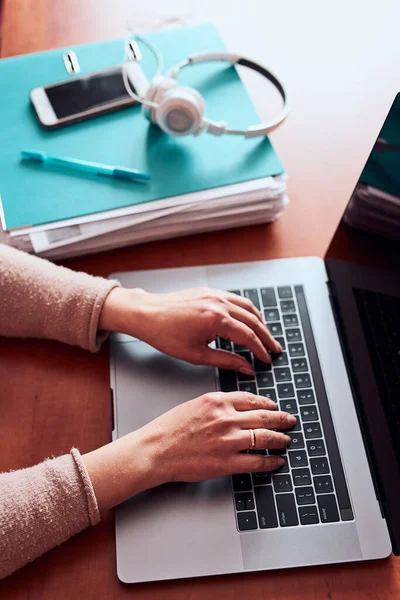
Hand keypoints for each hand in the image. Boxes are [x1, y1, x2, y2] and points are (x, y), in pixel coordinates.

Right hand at [82, 392, 295, 510]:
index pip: (252, 399)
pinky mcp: (227, 462)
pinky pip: (257, 461)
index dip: (268, 403)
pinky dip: (271, 462)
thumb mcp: (193, 405)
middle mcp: (226, 418)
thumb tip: (233, 408)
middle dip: (281, 419)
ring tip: (286, 440)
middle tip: (290, 421)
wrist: (156, 450)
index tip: (274, 406)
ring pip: (265, 438)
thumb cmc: (168, 429)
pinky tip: (276, 461)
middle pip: (264, 416)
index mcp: (217, 401)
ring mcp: (228, 440)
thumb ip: (216, 405)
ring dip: (280, 439)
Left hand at [99, 286, 281, 374]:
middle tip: (275, 349)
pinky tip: (249, 319)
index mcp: (217, 320)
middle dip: (266, 337)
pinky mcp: (210, 291)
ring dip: (260, 322)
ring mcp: (215, 295)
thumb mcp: (197, 355)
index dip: (260, 350)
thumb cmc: (166, 335)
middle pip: (254, 321)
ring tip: (266, 335)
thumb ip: (226, 361)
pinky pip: (236, 299)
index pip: (248, 337)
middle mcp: (219, 304)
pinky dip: (247, 310)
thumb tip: (246, 368)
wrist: (147, 314)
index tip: (266, 360)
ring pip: (248, 307)